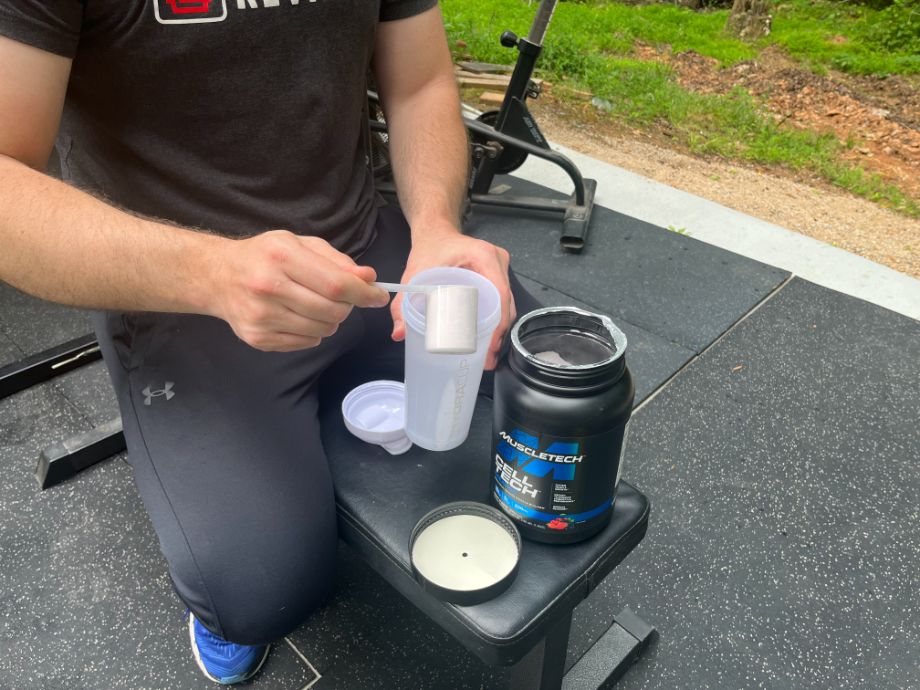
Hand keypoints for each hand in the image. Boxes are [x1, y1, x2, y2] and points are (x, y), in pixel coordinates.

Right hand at [210, 231, 389, 351]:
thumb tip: (368, 278)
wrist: (219, 277)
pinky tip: (298, 315)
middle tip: (342, 297)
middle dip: (348, 306)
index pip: (337, 284)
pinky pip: (307, 342)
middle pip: (333, 311)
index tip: (379, 296)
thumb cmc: (265, 256)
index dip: (365, 294)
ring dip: (330, 319)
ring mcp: (261, 316)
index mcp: (282, 257)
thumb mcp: (299, 244)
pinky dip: (312, 331)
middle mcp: (268, 287)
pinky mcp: (258, 338)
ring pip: (323, 330)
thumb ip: (337, 260)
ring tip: (315, 303)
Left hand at [390, 226, 514, 369]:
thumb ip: (404, 304)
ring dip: (498, 328)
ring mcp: (500, 267)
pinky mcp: (497, 274)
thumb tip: (399, 333)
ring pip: (506, 303)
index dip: (497, 322)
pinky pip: (501, 299)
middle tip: (488, 357)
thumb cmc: (430, 248)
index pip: (500, 294)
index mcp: (484, 257)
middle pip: (506, 302)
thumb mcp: (415, 274)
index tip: (490, 345)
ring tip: (488, 353)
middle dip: (498, 332)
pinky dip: (495, 318)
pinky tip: (486, 336)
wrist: (435, 231)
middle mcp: (497, 261)